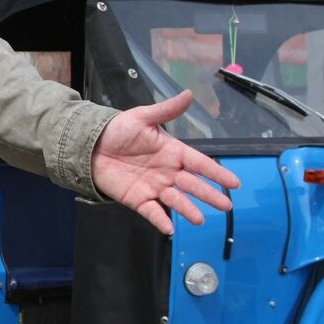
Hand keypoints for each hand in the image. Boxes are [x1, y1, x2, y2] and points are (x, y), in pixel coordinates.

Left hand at [91, 90, 240, 234]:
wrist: (89, 145)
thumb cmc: (118, 130)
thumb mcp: (142, 117)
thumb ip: (166, 110)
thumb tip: (189, 94)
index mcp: (172, 152)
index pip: (199, 163)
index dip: (216, 172)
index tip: (234, 182)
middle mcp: (167, 172)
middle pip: (192, 185)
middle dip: (209, 194)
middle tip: (227, 205)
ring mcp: (153, 187)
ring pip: (176, 200)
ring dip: (188, 209)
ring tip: (200, 219)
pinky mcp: (137, 198)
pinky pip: (152, 211)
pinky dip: (161, 220)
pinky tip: (170, 229)